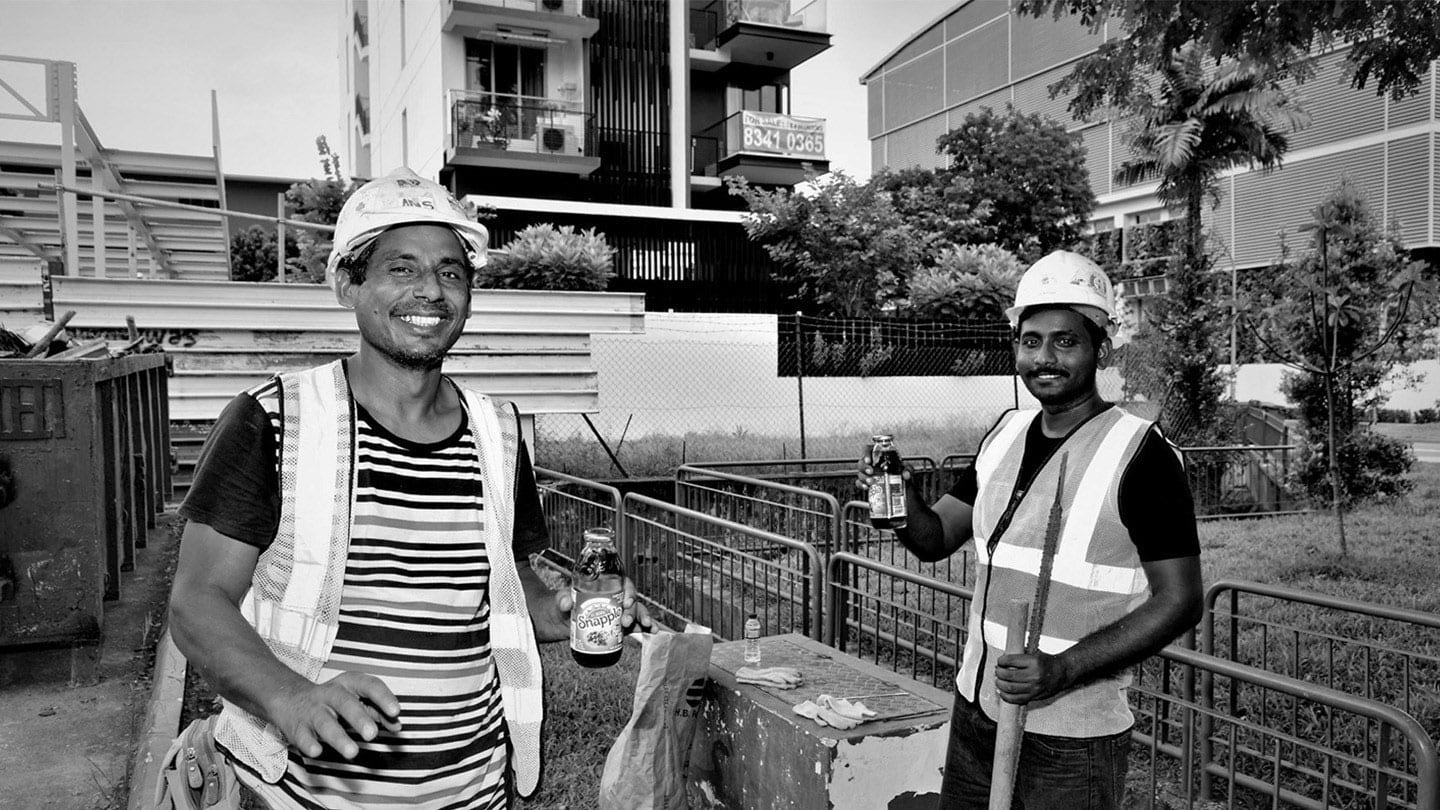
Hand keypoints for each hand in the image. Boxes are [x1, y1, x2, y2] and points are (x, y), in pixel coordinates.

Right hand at [268, 671, 401, 759]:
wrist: (289, 699)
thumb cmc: (333, 702)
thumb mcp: (356, 700)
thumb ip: (379, 712)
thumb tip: (397, 726)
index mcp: (349, 684)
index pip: (368, 685)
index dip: (383, 697)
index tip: (396, 711)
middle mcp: (330, 695)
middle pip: (345, 703)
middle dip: (359, 718)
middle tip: (372, 734)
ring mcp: (312, 711)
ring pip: (325, 723)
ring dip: (338, 737)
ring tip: (353, 752)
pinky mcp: (298, 728)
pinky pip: (303, 736)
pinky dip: (309, 744)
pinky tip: (317, 751)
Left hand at [551, 576, 654, 633]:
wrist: (560, 621)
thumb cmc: (563, 604)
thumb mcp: (561, 599)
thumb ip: (563, 599)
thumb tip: (568, 603)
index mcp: (605, 586)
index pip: (623, 585)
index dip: (628, 592)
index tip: (625, 602)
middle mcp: (615, 598)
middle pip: (631, 601)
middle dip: (633, 611)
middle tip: (625, 622)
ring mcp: (618, 612)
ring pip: (636, 612)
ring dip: (643, 618)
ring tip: (647, 626)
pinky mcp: (618, 626)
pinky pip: (635, 625)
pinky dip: (645, 628)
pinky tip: (652, 631)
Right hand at [854, 443, 911, 491]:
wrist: (903, 490)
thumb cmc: (903, 477)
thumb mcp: (908, 471)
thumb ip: (908, 470)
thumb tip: (906, 474)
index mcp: (881, 456)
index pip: (870, 450)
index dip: (867, 453)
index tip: (869, 460)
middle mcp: (873, 464)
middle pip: (862, 462)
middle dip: (864, 467)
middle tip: (871, 472)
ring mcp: (869, 474)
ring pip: (860, 472)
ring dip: (864, 477)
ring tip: (871, 482)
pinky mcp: (867, 483)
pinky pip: (859, 483)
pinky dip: (861, 485)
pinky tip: (866, 487)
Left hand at [994, 652, 1070, 704]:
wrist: (1063, 673)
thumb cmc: (1047, 663)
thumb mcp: (1035, 654)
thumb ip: (1019, 657)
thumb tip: (1002, 661)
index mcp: (1034, 662)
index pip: (1010, 661)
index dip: (1001, 661)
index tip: (1000, 661)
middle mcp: (1034, 675)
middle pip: (1008, 675)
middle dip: (999, 673)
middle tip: (997, 671)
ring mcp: (1034, 688)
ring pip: (1010, 688)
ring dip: (1000, 684)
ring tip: (998, 681)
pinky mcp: (1034, 697)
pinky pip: (1016, 699)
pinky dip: (1006, 696)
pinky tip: (1002, 692)